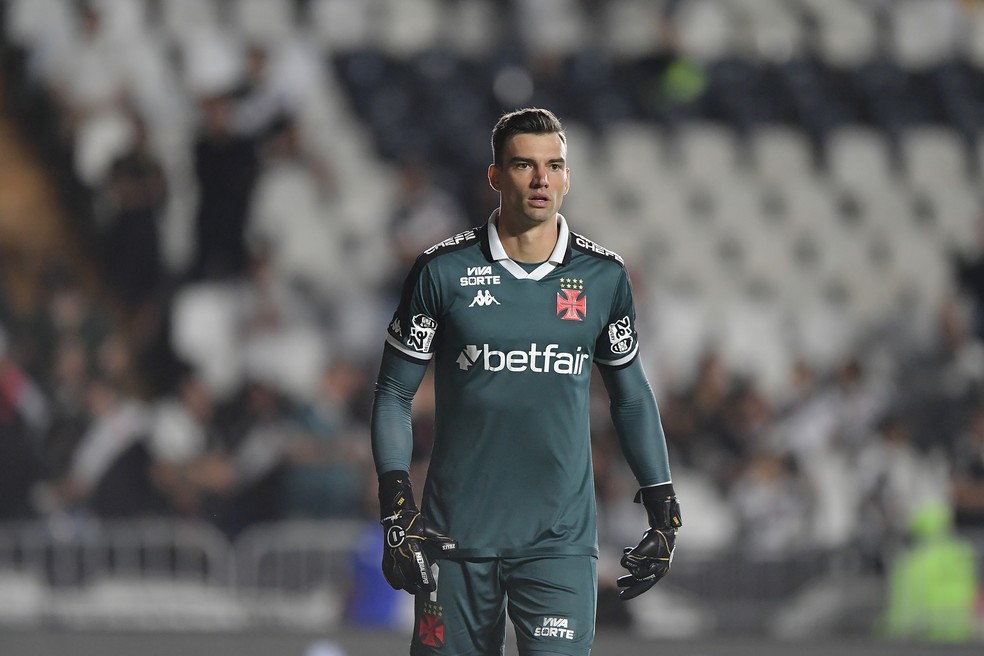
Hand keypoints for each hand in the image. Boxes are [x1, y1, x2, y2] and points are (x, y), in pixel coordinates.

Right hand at [381, 508, 457, 593]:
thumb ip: (441, 540)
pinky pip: (388, 574)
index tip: (431, 589)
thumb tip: (455, 548)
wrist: (396, 515)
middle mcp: (401, 556)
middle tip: (422, 590)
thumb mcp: (429, 529)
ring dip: (405, 585)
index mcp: (413, 549)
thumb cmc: (415, 523)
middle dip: (416, 586)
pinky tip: (399, 584)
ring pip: (398, 579)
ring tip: (412, 589)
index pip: (421, 570)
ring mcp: (392, 558)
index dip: (426, 582)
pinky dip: (394, 581)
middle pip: (409, 578)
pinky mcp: (386, 558)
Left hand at [618, 484, 680, 599]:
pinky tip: (626, 550)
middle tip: (618, 584)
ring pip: (640, 568)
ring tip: (621, 566)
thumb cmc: (656, 540)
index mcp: (658, 571)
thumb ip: (632, 557)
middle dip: (630, 581)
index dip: (632, 591)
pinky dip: (633, 555)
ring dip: (630, 567)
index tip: (621, 596)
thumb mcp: (642, 550)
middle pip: (642, 579)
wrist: (665, 527)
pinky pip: (641, 558)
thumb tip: (622, 562)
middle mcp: (658, 568)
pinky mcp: (653, 552)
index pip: (644, 585)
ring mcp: (656, 560)